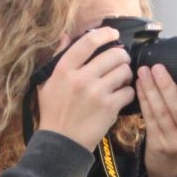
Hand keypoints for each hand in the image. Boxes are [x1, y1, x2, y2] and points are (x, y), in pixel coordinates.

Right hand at [37, 27, 134, 150]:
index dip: (105, 34)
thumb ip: (58, 58)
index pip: (88, 42)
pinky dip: (128, 93)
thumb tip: (66, 36)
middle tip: (121, 61)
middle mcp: (81, 78)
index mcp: (64, 69)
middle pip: (113, 54)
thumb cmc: (53, 112)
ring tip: (121, 80)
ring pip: (124, 71)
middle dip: (121, 56)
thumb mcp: (47, 82)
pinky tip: (121, 96)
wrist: (61, 142)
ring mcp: (96, 92)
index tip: (113, 34)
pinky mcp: (110, 107)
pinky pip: (129, 91)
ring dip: (126, 74)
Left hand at [136, 64, 176, 176]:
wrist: (176, 171)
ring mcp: (174, 142)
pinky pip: (149, 118)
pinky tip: (140, 86)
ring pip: (161, 112)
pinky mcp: (157, 143)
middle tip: (158, 68)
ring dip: (151, 89)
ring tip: (145, 72)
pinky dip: (144, 100)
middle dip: (166, 87)